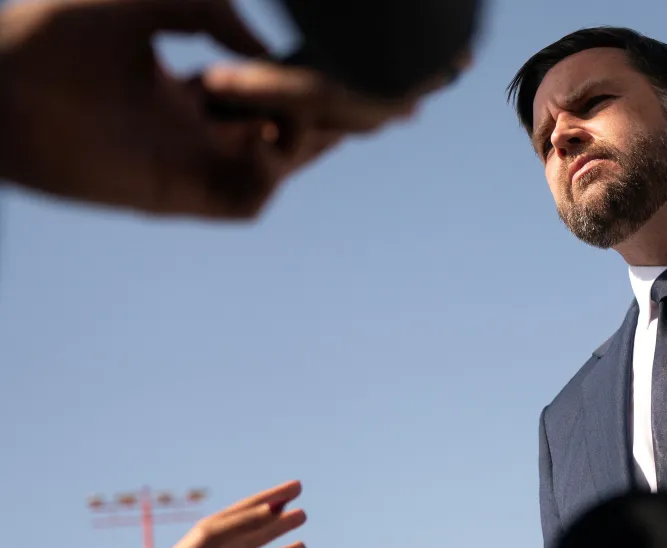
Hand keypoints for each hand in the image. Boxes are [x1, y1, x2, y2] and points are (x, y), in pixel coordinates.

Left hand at [0, 0, 446, 217]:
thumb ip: (214, 14)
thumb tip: (272, 52)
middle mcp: (203, 130)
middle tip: (402, 100)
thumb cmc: (51, 31)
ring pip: (288, 161)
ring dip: (314, 133)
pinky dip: (274, 164)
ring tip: (314, 102)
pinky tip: (264, 129)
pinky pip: (252, 195)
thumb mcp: (148, 0)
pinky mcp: (177, 195)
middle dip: (352, 116)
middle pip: (303, 130)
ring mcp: (194, 164)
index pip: (284, 91)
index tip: (384, 70)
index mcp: (198, 88)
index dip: (335, 84)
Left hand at [158, 481, 307, 547]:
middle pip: (261, 532)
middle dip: (282, 522)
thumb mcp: (212, 536)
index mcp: (221, 530)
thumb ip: (245, 521)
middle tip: (303, 513)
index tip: (298, 486)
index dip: (276, 495)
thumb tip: (275, 508)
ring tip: (303, 547)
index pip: (254, 508)